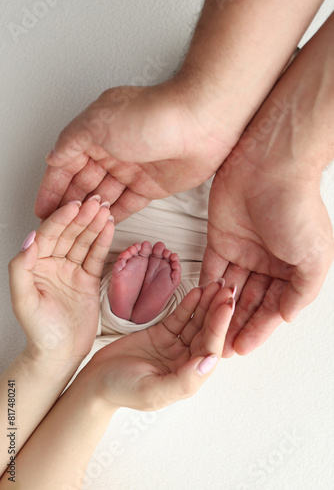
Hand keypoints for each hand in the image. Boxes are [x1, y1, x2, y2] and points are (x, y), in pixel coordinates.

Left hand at [9, 198, 113, 369]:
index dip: (61, 219)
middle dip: (82, 217)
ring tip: (106, 210)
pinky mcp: (88, 279)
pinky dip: (103, 241)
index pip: (48, 235)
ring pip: (84, 241)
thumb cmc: (39, 331)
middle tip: (96, 202)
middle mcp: (53, 264)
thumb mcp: (23, 300)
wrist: (60, 353)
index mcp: (35, 265)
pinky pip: (96, 256)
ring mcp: (72, 270)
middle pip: (69, 234)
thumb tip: (28, 240)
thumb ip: (21, 268)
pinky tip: (109, 227)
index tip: (74, 206)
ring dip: (95, 225)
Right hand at [34, 81, 237, 222]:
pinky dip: (115, 214)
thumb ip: (72, 141)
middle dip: (70, 203)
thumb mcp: (99, 122)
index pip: (66, 164)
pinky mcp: (153, 185)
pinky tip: (103, 225)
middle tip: (58, 224)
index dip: (52, 187)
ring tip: (78, 228)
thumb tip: (53, 156)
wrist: (201, 123)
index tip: (42, 209)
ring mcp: (133, 169)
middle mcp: (113, 150)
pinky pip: (128, 204)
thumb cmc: (154, 115)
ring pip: (104, 195)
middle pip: (83, 182)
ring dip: (91, 210)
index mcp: (96, 132)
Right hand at [87, 283, 233, 410]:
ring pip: (196, 322)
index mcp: (189, 378)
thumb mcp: (152, 391)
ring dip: (207, 304)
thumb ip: (183, 380)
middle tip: (227, 289)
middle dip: (217, 311)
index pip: (210, 349)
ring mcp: (175, 347)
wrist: (95, 380)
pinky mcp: (163, 334)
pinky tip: (197, 291)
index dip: (220, 327)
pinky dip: (189, 304)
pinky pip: (180, 317)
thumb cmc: (121, 390)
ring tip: (216, 284)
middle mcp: (186, 361)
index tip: (226, 306)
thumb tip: (210, 362)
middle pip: (207, 333)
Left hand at [200, 69, 333, 356]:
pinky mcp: (220, 236)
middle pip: (248, 301)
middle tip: (219, 347)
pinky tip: (199, 304)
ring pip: (229, 288)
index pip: (272, 307)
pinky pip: (211, 266)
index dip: (258, 329)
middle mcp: (268, 262)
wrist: (269, 166)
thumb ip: (301, 293)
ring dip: (219, 310)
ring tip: (205, 331)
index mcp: (292, 269)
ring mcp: (243, 250)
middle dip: (235, 325)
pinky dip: (206, 285)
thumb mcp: (314, 259)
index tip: (241, 348)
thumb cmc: (296, 207)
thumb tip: (285, 317)